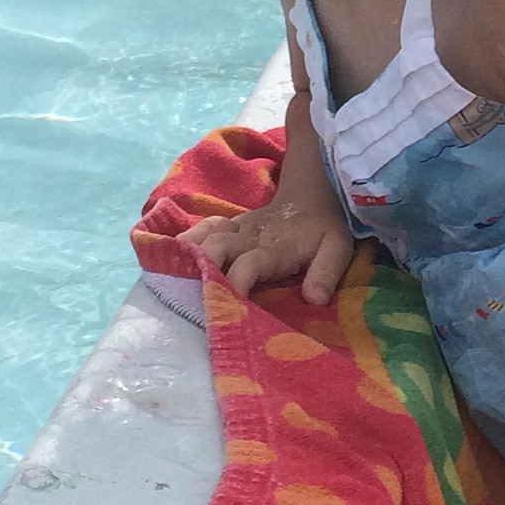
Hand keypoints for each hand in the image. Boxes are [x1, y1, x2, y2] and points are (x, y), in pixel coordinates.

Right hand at [178, 201, 353, 303]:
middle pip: (216, 248)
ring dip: (186, 257)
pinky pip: (199, 231)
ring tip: (168, 281)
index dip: (236, 284)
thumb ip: (326, 272)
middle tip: (191, 300)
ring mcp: (234, 229)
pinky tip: (166, 260)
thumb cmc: (322, 229)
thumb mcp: (338, 248)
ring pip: (202, 237)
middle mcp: (248, 236)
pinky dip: (182, 244)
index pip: (250, 265)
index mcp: (275, 247)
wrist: (310, 194)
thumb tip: (314, 300)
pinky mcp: (225, 227)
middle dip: (202, 271)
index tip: (225, 310)